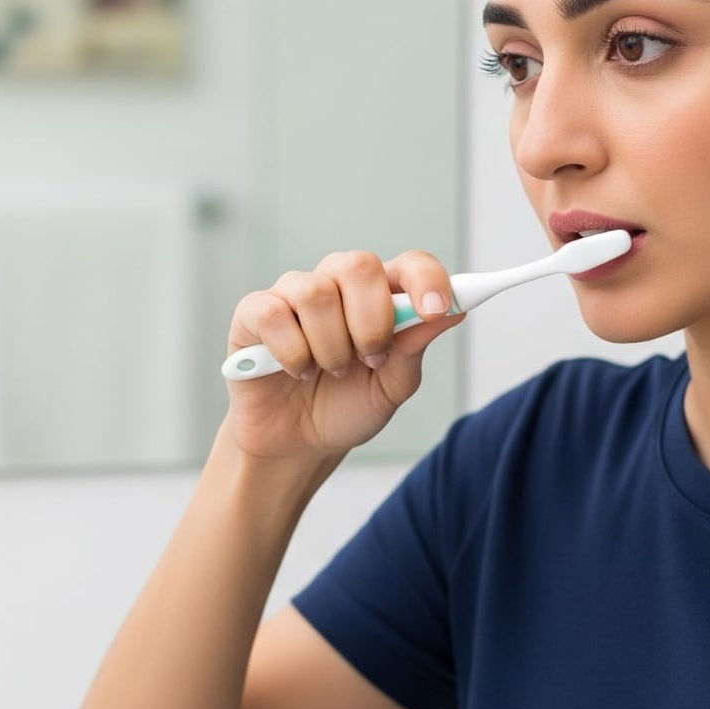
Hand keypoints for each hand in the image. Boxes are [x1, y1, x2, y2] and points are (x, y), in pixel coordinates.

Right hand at [222, 249, 466, 464]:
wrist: (298, 444)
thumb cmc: (345, 408)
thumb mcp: (391, 387)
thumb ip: (414, 348)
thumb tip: (454, 311)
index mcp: (379, 296)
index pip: (409, 264)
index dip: (426, 280)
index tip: (435, 309)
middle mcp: (337, 284)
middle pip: (359, 265)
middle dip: (371, 321)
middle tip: (370, 359)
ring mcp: (294, 294)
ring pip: (316, 293)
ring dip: (330, 346)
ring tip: (330, 371)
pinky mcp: (255, 313)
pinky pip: (274, 314)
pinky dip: (292, 353)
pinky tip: (297, 371)